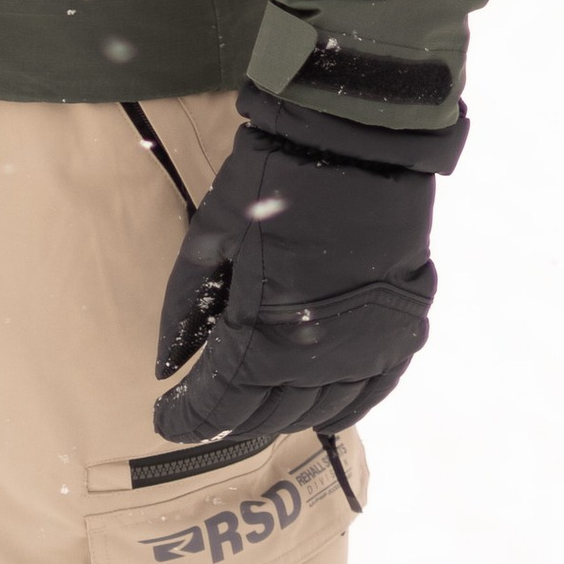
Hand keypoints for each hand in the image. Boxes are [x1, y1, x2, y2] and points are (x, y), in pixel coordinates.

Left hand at [151, 90, 448, 450]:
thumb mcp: (211, 235)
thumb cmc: (273, 181)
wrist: (357, 143)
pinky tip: (318, 406)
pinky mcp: (399, 334)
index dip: (186, 420)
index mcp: (265, 339)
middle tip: (201, 407)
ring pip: (316, 412)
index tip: (164, 418)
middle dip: (227, 418)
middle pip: (265, 416)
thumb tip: (166, 365)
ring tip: (251, 404)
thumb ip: (185, 306)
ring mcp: (366, 352)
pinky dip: (339, 407)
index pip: (217, 407)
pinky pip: (369, 394)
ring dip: (277, 415)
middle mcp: (319, 362)